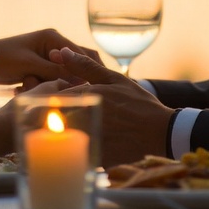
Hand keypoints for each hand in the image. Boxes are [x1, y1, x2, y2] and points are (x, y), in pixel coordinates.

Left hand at [0, 29, 101, 88]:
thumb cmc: (3, 59)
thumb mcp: (31, 65)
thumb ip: (55, 71)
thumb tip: (81, 79)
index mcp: (53, 37)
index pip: (79, 53)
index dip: (87, 69)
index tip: (95, 86)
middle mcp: (53, 44)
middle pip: (75, 63)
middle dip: (75, 78)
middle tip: (81, 94)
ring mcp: (48, 56)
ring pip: (64, 73)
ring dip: (56, 84)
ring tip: (33, 88)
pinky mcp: (41, 67)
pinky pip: (53, 78)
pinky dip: (46, 85)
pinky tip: (26, 88)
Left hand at [51, 47, 174, 165]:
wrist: (161, 133)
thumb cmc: (138, 102)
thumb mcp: (115, 79)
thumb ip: (85, 66)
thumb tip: (60, 51)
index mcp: (87, 96)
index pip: (52, 98)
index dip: (47, 100)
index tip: (49, 104)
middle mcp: (86, 117)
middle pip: (53, 120)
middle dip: (50, 120)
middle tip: (53, 121)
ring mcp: (91, 139)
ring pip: (62, 138)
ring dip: (61, 136)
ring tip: (66, 136)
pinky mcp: (96, 158)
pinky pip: (76, 156)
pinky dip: (74, 152)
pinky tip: (82, 149)